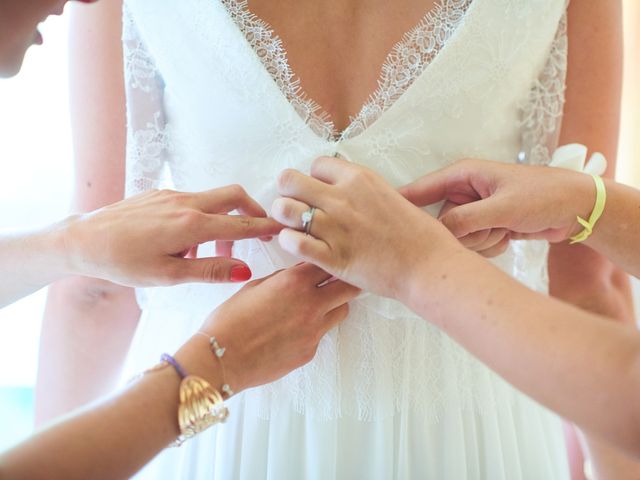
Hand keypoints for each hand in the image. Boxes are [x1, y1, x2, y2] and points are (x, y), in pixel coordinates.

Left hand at [62, 186, 282, 285]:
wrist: (84, 240)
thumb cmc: (123, 262)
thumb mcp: (170, 275)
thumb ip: (211, 269)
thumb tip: (245, 269)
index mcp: (191, 224)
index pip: (241, 223)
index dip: (266, 226)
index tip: (284, 229)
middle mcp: (185, 203)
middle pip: (233, 195)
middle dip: (252, 210)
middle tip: (259, 231)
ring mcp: (172, 195)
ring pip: (212, 199)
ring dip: (223, 219)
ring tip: (211, 251)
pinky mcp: (160, 194)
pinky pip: (192, 200)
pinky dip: (201, 217)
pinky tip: (185, 242)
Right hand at [177, 263, 359, 392]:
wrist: (221, 359)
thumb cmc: (229, 321)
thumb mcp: (254, 286)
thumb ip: (282, 278)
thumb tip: (296, 275)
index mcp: (294, 282)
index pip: (327, 263)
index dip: (328, 260)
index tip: (326, 261)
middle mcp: (311, 305)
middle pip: (349, 287)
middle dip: (345, 281)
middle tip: (337, 281)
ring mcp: (314, 331)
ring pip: (342, 311)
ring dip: (335, 304)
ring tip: (316, 306)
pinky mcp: (310, 351)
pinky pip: (322, 334)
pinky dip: (315, 329)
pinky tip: (294, 330)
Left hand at [270, 156, 459, 300]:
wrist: (429, 267)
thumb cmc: (418, 235)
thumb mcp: (391, 196)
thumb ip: (363, 191)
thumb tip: (345, 190)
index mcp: (360, 179)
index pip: (316, 164)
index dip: (315, 178)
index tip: (322, 193)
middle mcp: (342, 198)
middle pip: (289, 180)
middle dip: (289, 193)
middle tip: (299, 207)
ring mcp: (335, 228)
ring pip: (284, 209)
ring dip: (286, 218)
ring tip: (296, 227)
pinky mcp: (332, 257)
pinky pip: (292, 242)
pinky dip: (289, 242)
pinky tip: (299, 245)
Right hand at [399, 159, 595, 256]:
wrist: (576, 208)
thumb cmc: (543, 196)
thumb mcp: (503, 208)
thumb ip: (466, 221)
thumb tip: (437, 234)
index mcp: (464, 175)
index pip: (422, 189)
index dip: (402, 202)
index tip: (379, 215)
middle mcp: (464, 192)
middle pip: (441, 222)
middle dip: (465, 233)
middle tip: (492, 228)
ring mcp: (474, 210)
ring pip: (457, 237)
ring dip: (481, 241)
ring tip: (504, 230)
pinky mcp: (484, 226)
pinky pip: (472, 244)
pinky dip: (489, 246)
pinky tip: (508, 237)